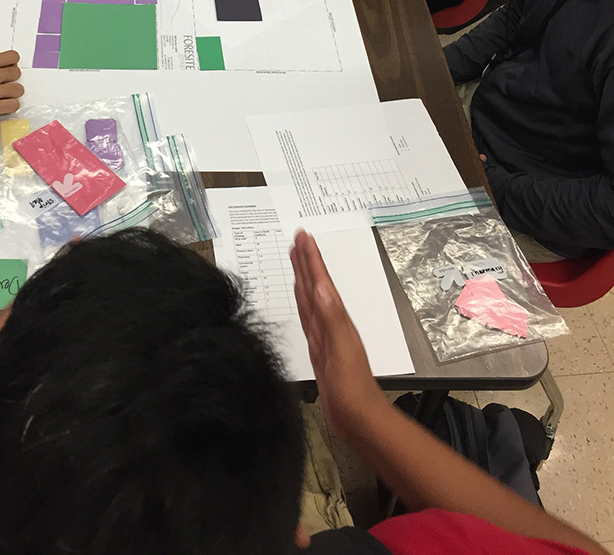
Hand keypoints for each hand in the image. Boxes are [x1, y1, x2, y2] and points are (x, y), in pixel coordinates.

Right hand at [0, 50, 23, 127]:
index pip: (13, 57)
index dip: (12, 64)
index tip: (9, 68)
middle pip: (17, 74)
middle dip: (11, 79)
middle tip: (4, 85)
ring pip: (18, 90)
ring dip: (12, 94)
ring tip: (3, 97)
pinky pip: (14, 105)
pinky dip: (9, 107)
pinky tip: (2, 107)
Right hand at [290, 231, 384, 439]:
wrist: (359, 420)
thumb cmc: (352, 388)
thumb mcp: (342, 351)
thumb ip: (332, 319)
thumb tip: (321, 287)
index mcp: (335, 319)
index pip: (320, 282)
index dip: (311, 259)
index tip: (302, 236)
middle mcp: (330, 323)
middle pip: (314, 286)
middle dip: (306, 262)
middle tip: (298, 239)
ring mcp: (324, 336)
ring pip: (310, 300)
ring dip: (304, 278)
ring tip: (296, 259)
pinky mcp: (319, 350)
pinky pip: (308, 319)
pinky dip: (303, 304)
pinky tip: (302, 299)